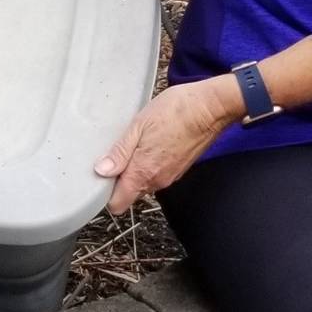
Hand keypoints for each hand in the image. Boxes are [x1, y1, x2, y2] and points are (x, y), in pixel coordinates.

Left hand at [94, 78, 241, 215]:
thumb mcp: (138, 125)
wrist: (210, 108)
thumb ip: (120, 152)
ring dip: (137, 168)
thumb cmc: (176, 111)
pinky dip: (152, 163)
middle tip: (117, 151)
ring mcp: (171, 175)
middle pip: (131, 192)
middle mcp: (158, 180)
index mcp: (143, 172)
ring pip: (145, 182)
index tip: (100, 176)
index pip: (119, 203)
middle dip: (121, 177)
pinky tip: (152, 141)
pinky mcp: (180, 168)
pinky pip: (159, 173)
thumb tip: (102, 171)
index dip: (106, 194)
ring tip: (136, 142)